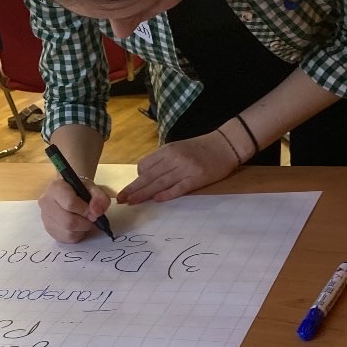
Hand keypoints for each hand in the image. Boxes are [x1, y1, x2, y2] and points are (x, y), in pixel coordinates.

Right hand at [39, 177, 111, 242]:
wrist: (69, 192)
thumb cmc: (80, 189)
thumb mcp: (93, 188)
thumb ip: (100, 198)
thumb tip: (96, 212)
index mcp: (55, 188)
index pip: (70, 203)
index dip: (86, 210)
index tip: (93, 211)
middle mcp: (46, 202)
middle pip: (68, 222)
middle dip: (85, 222)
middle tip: (91, 218)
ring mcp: (45, 217)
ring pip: (68, 232)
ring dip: (81, 229)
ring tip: (83, 220)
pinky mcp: (49, 229)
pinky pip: (66, 238)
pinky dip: (77, 234)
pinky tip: (77, 226)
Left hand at [116, 131, 238, 204]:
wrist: (226, 144)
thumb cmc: (201, 148)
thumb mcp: (179, 148)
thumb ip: (164, 160)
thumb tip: (146, 175)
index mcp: (168, 150)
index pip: (145, 165)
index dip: (137, 179)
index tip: (131, 189)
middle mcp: (174, 159)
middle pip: (149, 176)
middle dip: (133, 189)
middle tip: (120, 200)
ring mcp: (185, 168)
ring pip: (160, 183)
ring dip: (144, 194)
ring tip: (132, 203)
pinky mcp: (197, 178)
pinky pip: (179, 188)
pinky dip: (167, 194)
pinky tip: (157, 200)